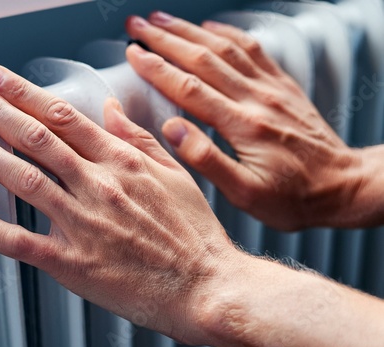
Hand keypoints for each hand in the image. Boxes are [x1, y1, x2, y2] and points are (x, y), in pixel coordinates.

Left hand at [0, 64, 243, 344]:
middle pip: (37, 138)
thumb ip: (140, 141)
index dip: (26, 94)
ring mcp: (85, 224)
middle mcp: (100, 187)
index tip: (0, 80)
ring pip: (25, 179)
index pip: (65, 117)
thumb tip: (112, 110)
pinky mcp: (74, 263)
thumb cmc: (196, 237)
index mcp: (124, 164)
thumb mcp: (176, 177)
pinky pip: (21, 241)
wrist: (208, 286)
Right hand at [125, 12, 366, 230]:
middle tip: (137, 26)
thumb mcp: (246, 194)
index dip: (157, 69)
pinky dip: (228, 34)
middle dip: (166, 40)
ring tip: (163, 19)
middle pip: (204, 59)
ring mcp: (272, 89)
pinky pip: (254, 50)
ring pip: (225, 49)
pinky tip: (212, 28)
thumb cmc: (292, 198)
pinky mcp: (283, 88)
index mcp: (243, 126)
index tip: (133, 54)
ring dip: (191, 31)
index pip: (189, 88)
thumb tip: (172, 129)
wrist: (342, 186)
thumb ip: (208, 160)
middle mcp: (257, 99)